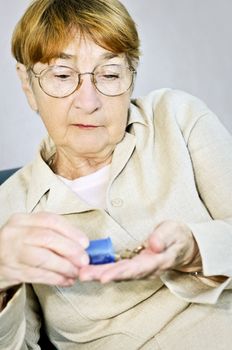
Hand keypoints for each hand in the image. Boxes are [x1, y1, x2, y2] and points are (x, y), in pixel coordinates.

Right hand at [0, 212, 88, 288]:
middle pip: (48, 238)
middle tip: (84, 260)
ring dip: (64, 267)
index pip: (50, 221)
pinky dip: (55, 279)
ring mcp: (11, 253)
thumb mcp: (30, 231)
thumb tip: (81, 244)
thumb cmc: (18, 244)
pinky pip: (37, 275)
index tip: (85, 242)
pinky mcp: (11, 271)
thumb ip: (52, 233)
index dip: (71, 231)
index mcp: (22, 220)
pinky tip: (66, 280)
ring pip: (43, 259)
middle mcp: (15, 233)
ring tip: (77, 272)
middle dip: (70, 250)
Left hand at [79, 221, 200, 282]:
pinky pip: (117, 269)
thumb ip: (163, 237)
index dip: (120, 273)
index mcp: (157, 262)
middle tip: (83, 275)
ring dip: (98, 275)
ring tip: (81, 273)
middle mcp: (146, 269)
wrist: (183, 246)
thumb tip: (153, 244)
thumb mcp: (174, 232)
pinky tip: (88, 269)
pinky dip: (102, 270)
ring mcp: (140, 269)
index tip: (104, 277)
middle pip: (122, 274)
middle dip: (102, 275)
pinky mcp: (134, 266)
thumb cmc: (178, 237)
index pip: (137, 269)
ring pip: (117, 274)